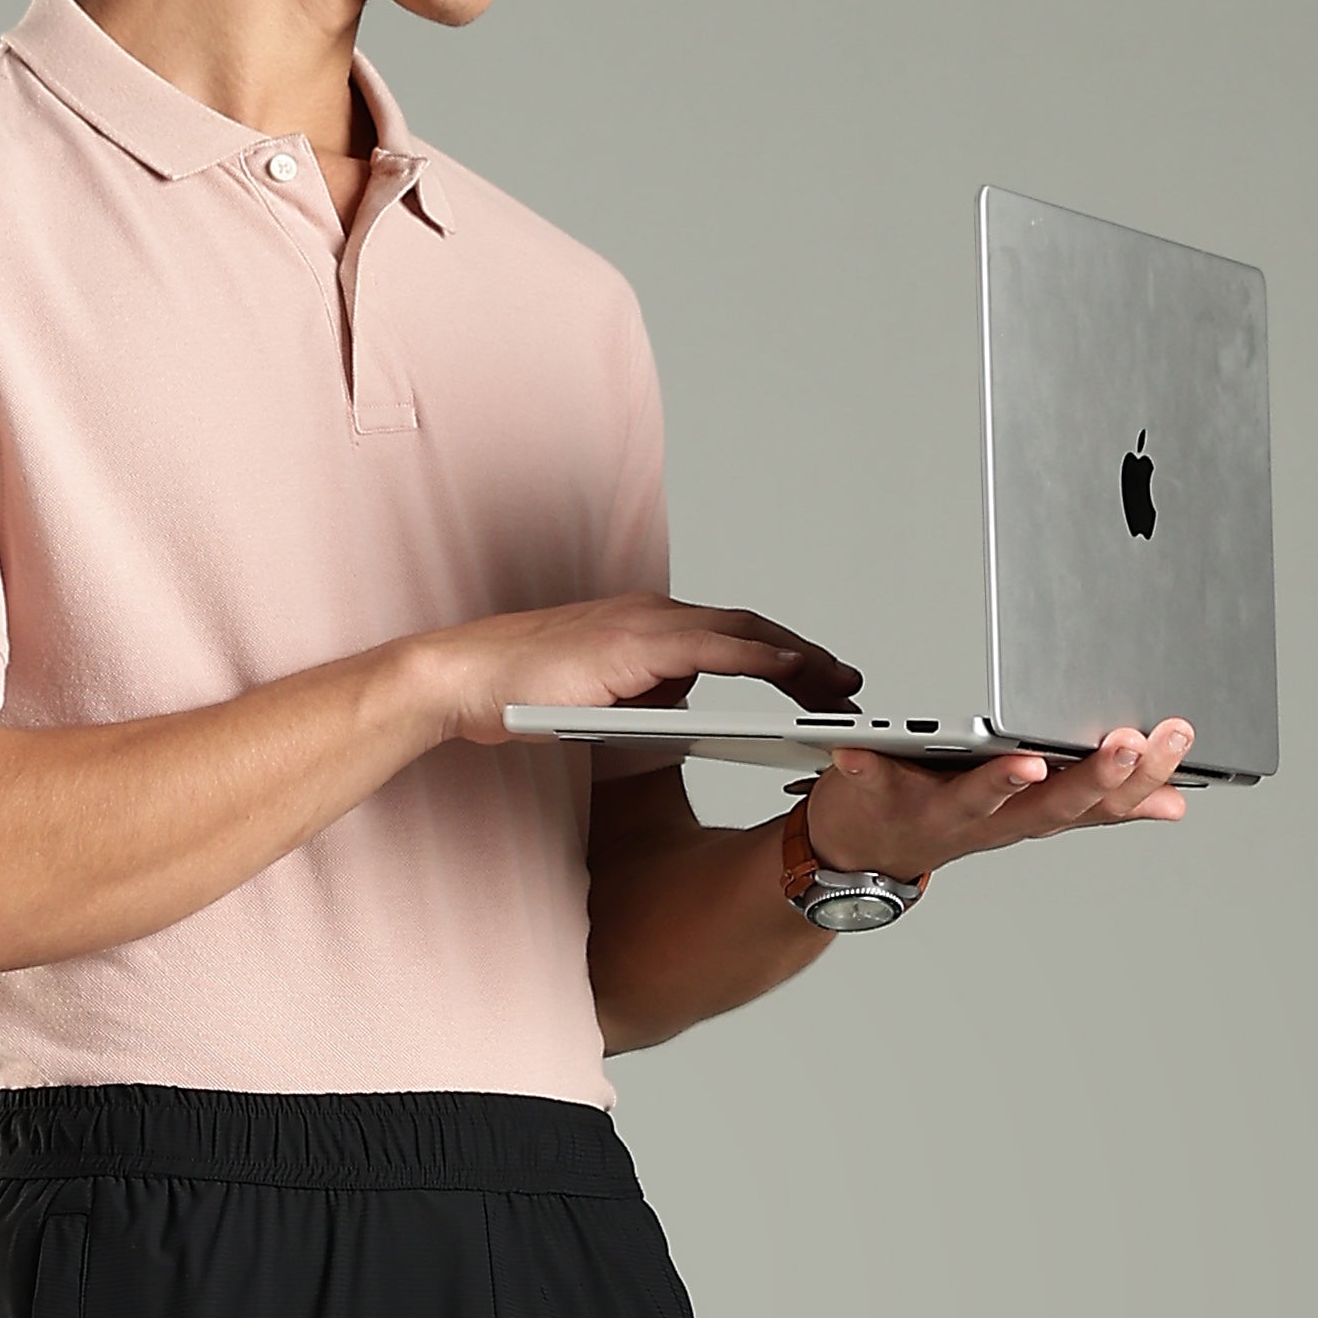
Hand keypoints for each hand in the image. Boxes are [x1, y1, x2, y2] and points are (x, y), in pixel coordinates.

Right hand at [426, 593, 861, 745]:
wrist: (465, 679)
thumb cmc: (520, 694)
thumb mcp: (601, 701)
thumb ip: (646, 693)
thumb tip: (683, 701)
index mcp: (647, 628)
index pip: (731, 635)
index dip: (782, 655)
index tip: (822, 682)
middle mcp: (653, 615)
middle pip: (752, 626)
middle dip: (809, 658)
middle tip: (852, 687)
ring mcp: (646, 624)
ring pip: (745, 629)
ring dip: (800, 658)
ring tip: (842, 687)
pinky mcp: (636, 643)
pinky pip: (717, 645)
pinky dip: (762, 655)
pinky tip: (796, 672)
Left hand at [804, 720, 1194, 883]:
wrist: (862, 851)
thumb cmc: (954, 811)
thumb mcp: (1036, 809)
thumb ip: (1100, 803)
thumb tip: (1175, 801)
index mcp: (1034, 814)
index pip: (1102, 802)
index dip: (1142, 778)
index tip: (1178, 738)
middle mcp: (993, 822)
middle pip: (1053, 806)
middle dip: (1096, 776)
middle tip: (1131, 742)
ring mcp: (936, 813)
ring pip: (977, 801)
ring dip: (1003, 782)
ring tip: (1028, 758)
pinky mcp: (879, 796)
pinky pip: (871, 781)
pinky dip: (863, 767)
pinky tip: (854, 748)